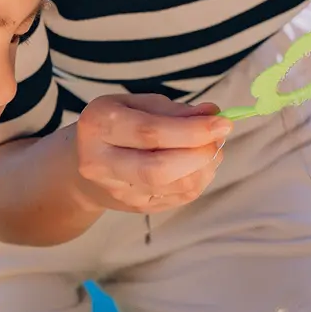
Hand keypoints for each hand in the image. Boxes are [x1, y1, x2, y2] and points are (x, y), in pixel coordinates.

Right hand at [74, 94, 230, 214]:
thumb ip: (174, 110)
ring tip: (210, 149)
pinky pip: (180, 197)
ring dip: (205, 167)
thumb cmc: (118, 124)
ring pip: (174, 187)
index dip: (192, 130)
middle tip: (218, 140)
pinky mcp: (136, 207)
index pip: (149, 133)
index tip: (223, 123)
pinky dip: (200, 179)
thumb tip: (212, 114)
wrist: (87, 160)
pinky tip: (199, 164)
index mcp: (98, 125)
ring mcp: (118, 190)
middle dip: (199, 154)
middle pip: (158, 169)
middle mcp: (100, 162)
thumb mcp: (138, 104)